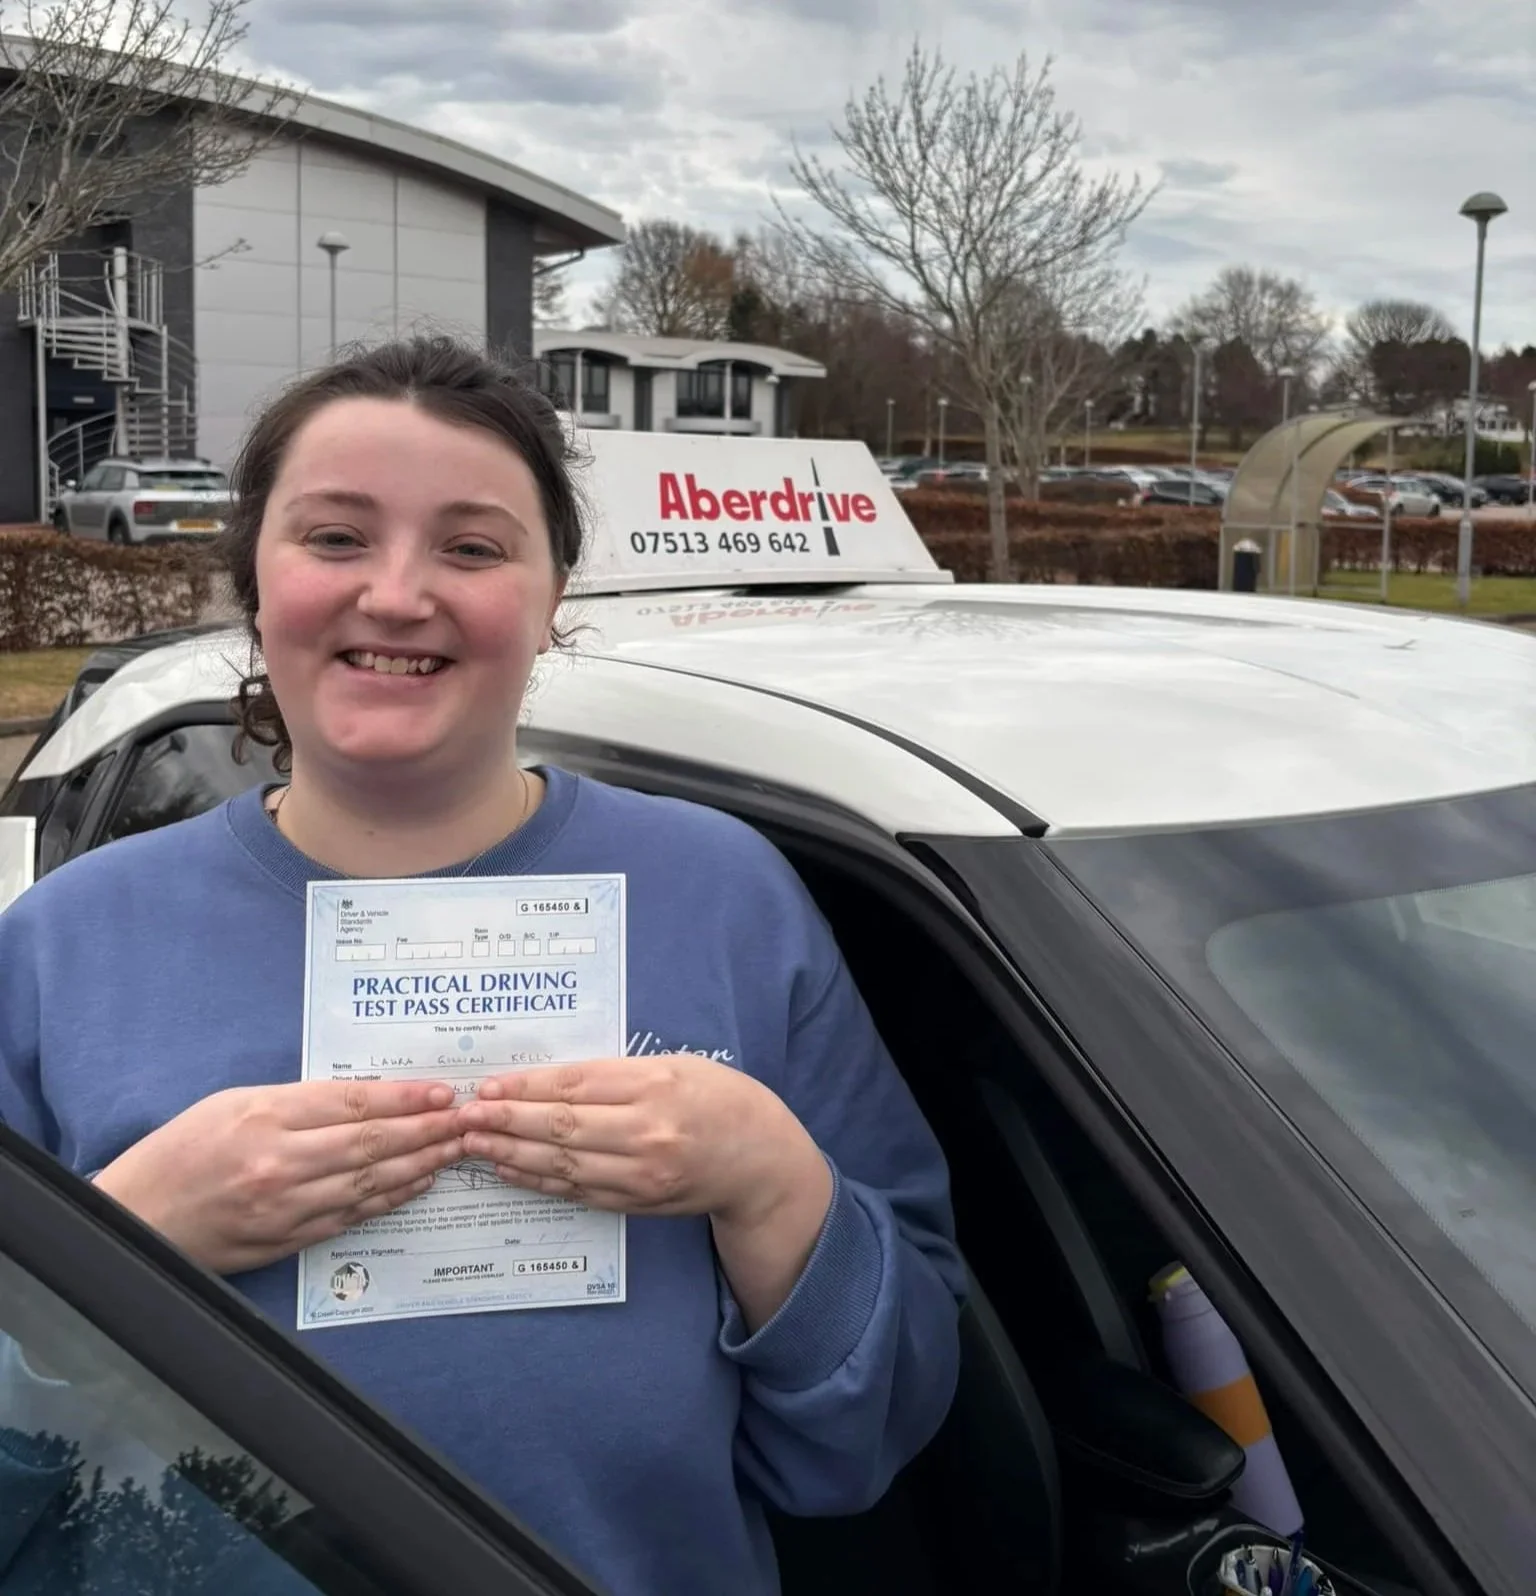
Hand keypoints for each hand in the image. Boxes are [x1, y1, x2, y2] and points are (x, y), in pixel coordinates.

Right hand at [93, 1080, 465, 1274]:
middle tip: (467, 1121)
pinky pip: (351, 1216)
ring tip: (456, 1151)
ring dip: (421, 1166)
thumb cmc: (182, 1150)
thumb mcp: (233, 1103)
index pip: (354, 1103)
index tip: (442, 1093)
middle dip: (428, 1131)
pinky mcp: (285, 1240)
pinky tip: (417, 1185)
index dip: (406, 1098)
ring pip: (370, 1181)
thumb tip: (365, 1099)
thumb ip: (298, 1102)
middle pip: (373, 1142)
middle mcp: (280, 1161)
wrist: (137, 1217)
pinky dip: (390, 1199)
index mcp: (265, 1116)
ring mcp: (285, 1206)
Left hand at [456, 1056, 834, 1330]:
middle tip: (466, 1116)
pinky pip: (576, 1192)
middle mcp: (647, 1132)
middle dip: (506, 1121)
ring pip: (562, 1164)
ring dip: (512, 1154)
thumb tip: (546, 1082)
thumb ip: (617, 1074)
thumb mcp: (675, 1066)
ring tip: (475, 1144)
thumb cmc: (718, 1099)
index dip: (525, 1088)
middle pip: (561, 1126)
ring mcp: (640, 1173)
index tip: (488, 1086)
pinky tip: (510, 1171)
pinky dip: (538, 1182)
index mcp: (655, 1085)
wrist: (759, 1160)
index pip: (574, 1086)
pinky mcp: (636, 1202)